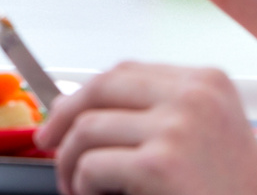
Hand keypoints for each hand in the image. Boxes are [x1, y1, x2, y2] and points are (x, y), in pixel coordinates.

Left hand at [37, 61, 256, 194]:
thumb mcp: (207, 138)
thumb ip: (154, 114)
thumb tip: (74, 106)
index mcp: (207, 83)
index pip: (125, 72)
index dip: (87, 94)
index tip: (63, 114)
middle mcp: (194, 96)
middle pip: (100, 87)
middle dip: (63, 117)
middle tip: (48, 144)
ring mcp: (177, 127)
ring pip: (89, 128)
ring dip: (69, 160)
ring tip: (75, 184)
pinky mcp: (160, 165)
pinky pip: (92, 166)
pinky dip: (81, 185)